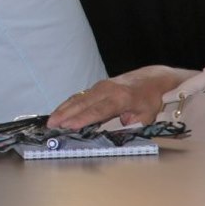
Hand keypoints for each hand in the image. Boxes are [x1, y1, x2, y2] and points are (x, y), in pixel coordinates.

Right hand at [48, 75, 167, 129]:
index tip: (68, 126)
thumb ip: (132, 123)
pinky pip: (80, 95)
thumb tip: (118, 127)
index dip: (82, 119)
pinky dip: (69, 104)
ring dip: (63, 109)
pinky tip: (60, 112)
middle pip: (82, 103)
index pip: (97, 111)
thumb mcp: (147, 115)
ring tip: (51, 120)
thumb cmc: (150, 98)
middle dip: (65, 114)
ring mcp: (101, 86)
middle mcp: (107, 90)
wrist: (153, 78)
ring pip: (78, 98)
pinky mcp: (98, 86)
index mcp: (121, 99)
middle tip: (51, 125)